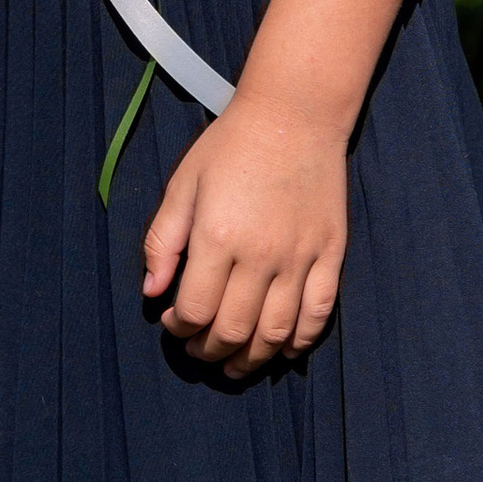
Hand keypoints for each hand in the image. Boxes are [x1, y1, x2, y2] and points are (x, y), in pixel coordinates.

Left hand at [141, 91, 347, 379]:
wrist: (295, 116)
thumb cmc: (231, 146)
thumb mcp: (183, 185)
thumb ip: (163, 241)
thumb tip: (152, 292)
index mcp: (217, 237)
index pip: (195, 310)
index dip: (180, 328)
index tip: (174, 323)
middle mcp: (260, 255)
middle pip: (233, 330)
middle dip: (210, 350)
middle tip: (199, 349)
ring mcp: (300, 257)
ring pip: (276, 332)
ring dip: (252, 359)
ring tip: (235, 365)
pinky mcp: (330, 254)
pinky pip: (318, 313)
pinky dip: (300, 341)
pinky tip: (284, 350)